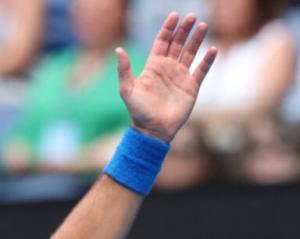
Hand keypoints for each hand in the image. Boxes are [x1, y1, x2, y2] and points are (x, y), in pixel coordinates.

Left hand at [116, 12, 216, 142]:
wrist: (153, 130)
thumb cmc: (138, 111)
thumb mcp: (127, 90)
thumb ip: (124, 70)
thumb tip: (118, 50)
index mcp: (153, 66)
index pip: (162, 42)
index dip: (168, 28)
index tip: (174, 15)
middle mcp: (168, 69)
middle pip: (178, 43)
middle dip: (184, 29)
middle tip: (192, 16)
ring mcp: (180, 77)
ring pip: (191, 53)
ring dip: (197, 39)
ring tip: (203, 25)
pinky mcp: (192, 87)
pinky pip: (201, 70)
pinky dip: (207, 60)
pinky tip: (212, 49)